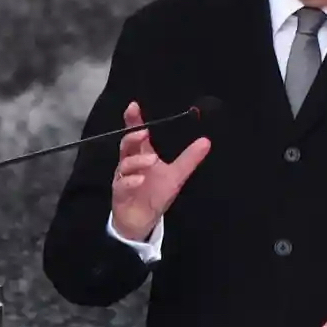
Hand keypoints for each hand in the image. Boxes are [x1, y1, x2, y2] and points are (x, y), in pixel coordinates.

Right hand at [111, 101, 210, 240]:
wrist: (142, 220)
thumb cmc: (155, 194)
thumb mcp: (176, 175)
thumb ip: (189, 158)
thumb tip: (206, 141)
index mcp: (142, 154)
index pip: (137, 134)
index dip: (134, 120)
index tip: (134, 106)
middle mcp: (130, 163)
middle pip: (126, 144)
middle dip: (133, 136)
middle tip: (144, 132)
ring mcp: (123, 178)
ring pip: (125, 164)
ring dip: (137, 160)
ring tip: (151, 159)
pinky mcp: (120, 193)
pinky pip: (122, 185)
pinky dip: (130, 181)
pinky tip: (140, 179)